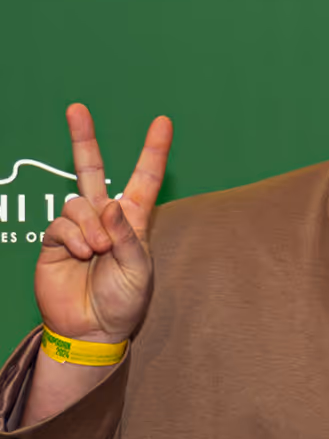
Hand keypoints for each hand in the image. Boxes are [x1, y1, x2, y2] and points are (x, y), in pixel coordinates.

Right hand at [35, 104, 172, 343]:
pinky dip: (75, 237)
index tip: (163, 122)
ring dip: (91, 225)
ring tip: (98, 251)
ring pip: (79, 202)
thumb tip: (111, 203)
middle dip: (83, 139)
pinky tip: (82, 254)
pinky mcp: (55, 240)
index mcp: (134, 222)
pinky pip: (62, 223)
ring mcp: (78, 227)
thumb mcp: (138, 270)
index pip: (144, 180)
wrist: (92, 329)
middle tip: (77, 108)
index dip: (153, 152)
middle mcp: (105, 219)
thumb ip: (127, 237)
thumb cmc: (123, 302)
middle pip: (92, 170)